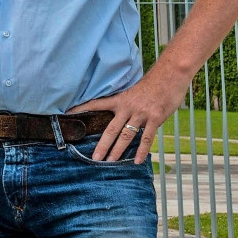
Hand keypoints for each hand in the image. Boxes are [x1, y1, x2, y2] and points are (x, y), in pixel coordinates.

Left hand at [68, 68, 188, 163]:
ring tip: (110, 162)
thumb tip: (122, 116)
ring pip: (126, 135)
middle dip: (102, 145)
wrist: (170, 75)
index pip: (96, 103)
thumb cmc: (153, 83)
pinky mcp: (155, 118)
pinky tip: (137, 161)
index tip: (66, 113)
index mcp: (120, 99)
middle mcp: (127, 107)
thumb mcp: (134, 91)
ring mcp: (141, 113)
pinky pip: (147, 138)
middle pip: (111, 129)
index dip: (81, 108)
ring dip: (118, 150)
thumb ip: (127, 104)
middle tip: (94, 158)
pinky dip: (142, 151)